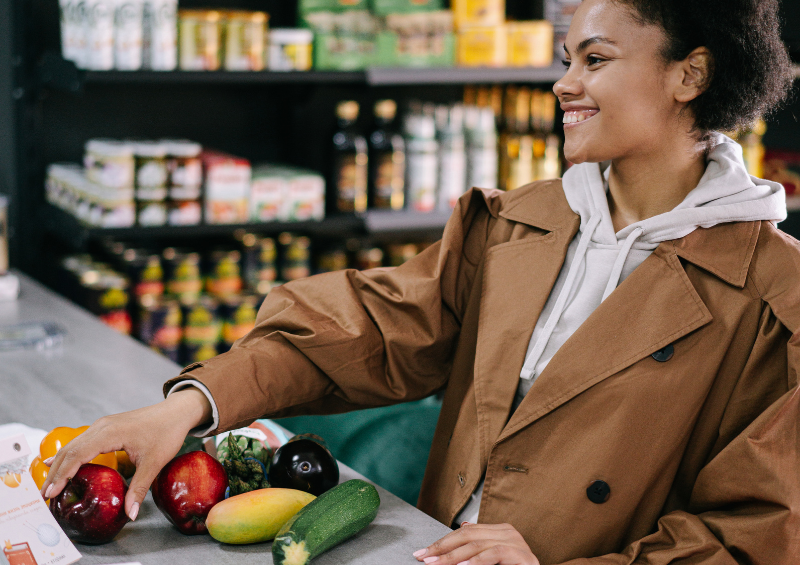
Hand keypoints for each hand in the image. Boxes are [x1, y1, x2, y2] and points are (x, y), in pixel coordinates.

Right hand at [40, 388, 211, 521]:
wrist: (176, 412)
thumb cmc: (167, 433)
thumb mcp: (154, 463)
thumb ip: (138, 488)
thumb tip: (129, 514)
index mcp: (109, 433)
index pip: (76, 456)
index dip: (62, 475)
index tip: (51, 493)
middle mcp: (101, 426)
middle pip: (69, 451)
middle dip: (55, 473)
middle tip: (44, 496)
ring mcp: (102, 424)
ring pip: (73, 445)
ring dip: (59, 464)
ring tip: (49, 486)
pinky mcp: (106, 426)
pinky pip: (81, 441)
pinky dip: (69, 455)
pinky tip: (57, 463)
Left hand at [413, 522, 539, 564]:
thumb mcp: (486, 561)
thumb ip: (474, 550)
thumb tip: (453, 536)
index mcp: (499, 532)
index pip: (465, 532)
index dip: (442, 542)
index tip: (423, 552)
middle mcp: (508, 533)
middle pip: (469, 535)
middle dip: (443, 548)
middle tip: (426, 558)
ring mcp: (517, 543)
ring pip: (479, 544)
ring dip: (454, 556)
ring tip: (438, 564)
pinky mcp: (523, 556)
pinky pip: (496, 553)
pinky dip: (477, 561)